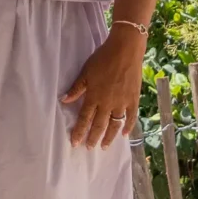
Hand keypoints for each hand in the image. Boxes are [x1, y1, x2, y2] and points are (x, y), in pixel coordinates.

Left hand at [61, 29, 146, 149]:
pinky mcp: (133, 99)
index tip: (75, 143)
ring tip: (104, 146)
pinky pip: (131, 117)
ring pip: (114, 125)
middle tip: (89, 148)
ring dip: (109, 137)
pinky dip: (127, 126)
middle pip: (99, 125)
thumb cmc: (103, 58)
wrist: (125, 50)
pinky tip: (124, 134)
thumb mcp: (86, 71)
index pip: (85, 118)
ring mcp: (122, 103)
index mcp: (94, 96)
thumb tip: (64, 100)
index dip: (79, 131)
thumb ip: (76, 88)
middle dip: (93, 138)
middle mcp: (108, 103)